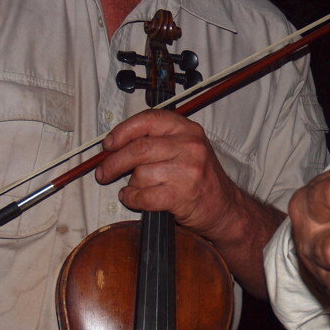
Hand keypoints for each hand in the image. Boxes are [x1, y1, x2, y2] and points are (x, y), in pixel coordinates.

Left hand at [97, 109, 244, 240]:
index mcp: (188, 130)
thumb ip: (159, 140)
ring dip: (131, 185)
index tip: (109, 144)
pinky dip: (133, 199)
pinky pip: (143, 196)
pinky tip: (135, 199)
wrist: (225, 208)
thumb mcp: (188, 148)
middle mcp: (190, 146)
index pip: (148, 120)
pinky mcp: (181, 195)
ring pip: (140, 174)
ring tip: (136, 188)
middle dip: (114, 162)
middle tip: (104, 171)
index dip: (122, 131)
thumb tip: (117, 144)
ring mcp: (187, 171)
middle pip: (139, 148)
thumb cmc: (201, 179)